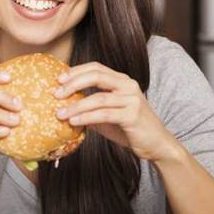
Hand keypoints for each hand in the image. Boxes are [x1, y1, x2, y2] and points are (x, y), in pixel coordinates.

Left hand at [53, 61, 179, 161]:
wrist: (156, 144)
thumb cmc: (129, 129)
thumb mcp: (106, 115)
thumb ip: (90, 108)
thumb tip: (63, 107)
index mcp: (121, 81)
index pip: (96, 68)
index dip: (76, 71)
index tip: (58, 79)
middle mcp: (128, 86)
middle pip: (96, 76)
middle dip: (73, 83)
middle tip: (56, 93)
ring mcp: (132, 100)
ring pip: (98, 98)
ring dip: (76, 106)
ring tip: (60, 114)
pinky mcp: (132, 115)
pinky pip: (104, 114)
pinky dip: (86, 117)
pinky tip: (73, 122)